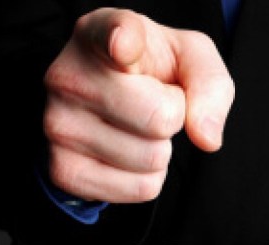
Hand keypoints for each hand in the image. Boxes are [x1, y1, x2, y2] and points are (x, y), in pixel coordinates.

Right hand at [43, 8, 234, 202]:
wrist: (106, 102)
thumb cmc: (150, 72)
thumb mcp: (189, 57)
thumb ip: (209, 84)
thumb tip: (206, 138)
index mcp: (100, 32)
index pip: (113, 35)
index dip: (123, 41)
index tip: (124, 45)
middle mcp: (68, 76)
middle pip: (160, 118)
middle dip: (173, 117)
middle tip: (152, 102)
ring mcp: (59, 126)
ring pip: (152, 160)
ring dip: (160, 150)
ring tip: (136, 127)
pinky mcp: (64, 170)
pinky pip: (141, 189)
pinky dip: (148, 178)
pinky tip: (127, 152)